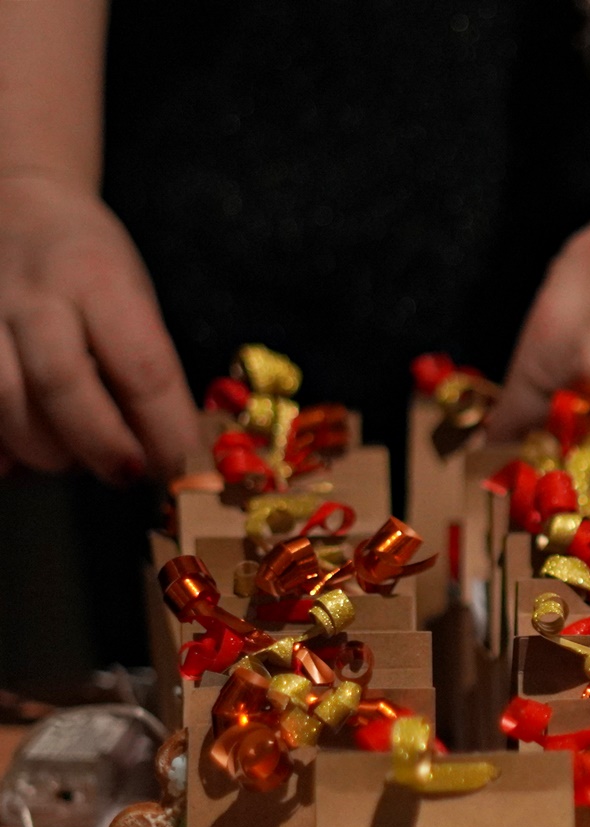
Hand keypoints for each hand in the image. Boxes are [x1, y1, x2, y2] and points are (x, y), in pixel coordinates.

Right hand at [0, 173, 196, 479]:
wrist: (17, 201)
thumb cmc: (91, 265)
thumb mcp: (134, 299)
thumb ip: (145, 371)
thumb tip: (169, 455)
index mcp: (99, 281)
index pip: (142, 369)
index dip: (165, 432)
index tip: (182, 471)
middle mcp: (34, 293)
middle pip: (62, 385)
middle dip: (100, 444)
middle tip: (126, 473)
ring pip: (4, 400)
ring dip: (44, 449)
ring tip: (71, 458)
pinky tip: (16, 456)